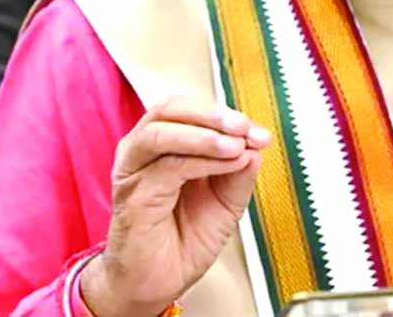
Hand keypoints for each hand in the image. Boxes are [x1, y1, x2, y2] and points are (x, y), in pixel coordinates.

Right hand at [80, 97, 270, 316]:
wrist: (160, 283)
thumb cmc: (184, 239)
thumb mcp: (226, 200)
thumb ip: (239, 170)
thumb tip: (254, 145)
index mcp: (164, 144)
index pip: (190, 110)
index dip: (226, 114)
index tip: (259, 133)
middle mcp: (143, 151)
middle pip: (169, 109)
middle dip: (212, 113)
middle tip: (244, 127)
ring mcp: (134, 171)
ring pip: (161, 132)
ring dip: (204, 132)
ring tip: (235, 144)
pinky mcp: (134, 196)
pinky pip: (166, 166)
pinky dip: (201, 159)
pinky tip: (225, 163)